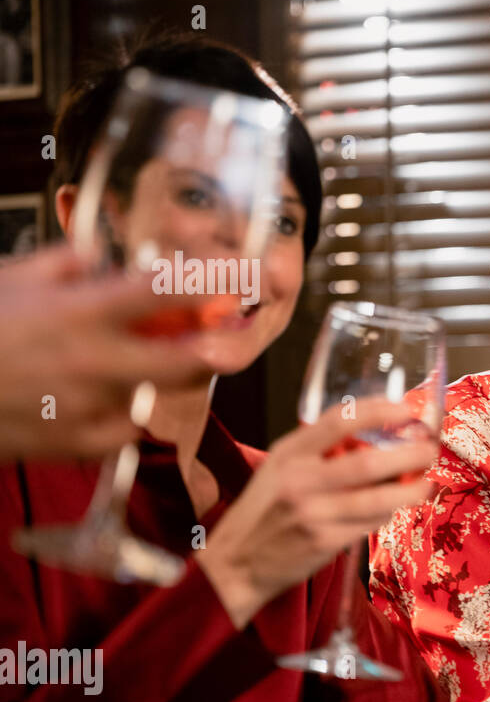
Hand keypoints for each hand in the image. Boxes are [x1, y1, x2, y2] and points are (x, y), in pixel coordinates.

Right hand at [0, 244, 207, 459]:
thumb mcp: (8, 279)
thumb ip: (63, 265)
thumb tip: (100, 256)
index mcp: (78, 311)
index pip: (166, 290)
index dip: (217, 280)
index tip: (253, 274)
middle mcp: (94, 361)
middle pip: (190, 360)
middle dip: (220, 350)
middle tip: (227, 338)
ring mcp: (89, 408)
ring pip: (157, 394)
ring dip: (156, 377)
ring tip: (116, 361)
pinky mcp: (78, 445)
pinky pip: (125, 429)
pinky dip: (122, 413)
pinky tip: (95, 398)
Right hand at [196, 397, 436, 627]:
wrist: (236, 563)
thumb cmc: (264, 510)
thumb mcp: (279, 467)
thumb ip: (317, 450)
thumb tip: (371, 433)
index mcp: (288, 454)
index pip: (336, 421)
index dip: (376, 410)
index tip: (404, 408)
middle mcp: (300, 481)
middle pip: (366, 463)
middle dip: (407, 455)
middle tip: (429, 450)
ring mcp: (313, 513)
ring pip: (376, 499)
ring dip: (409, 490)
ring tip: (426, 483)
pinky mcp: (324, 542)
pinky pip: (369, 523)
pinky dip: (388, 513)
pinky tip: (397, 506)